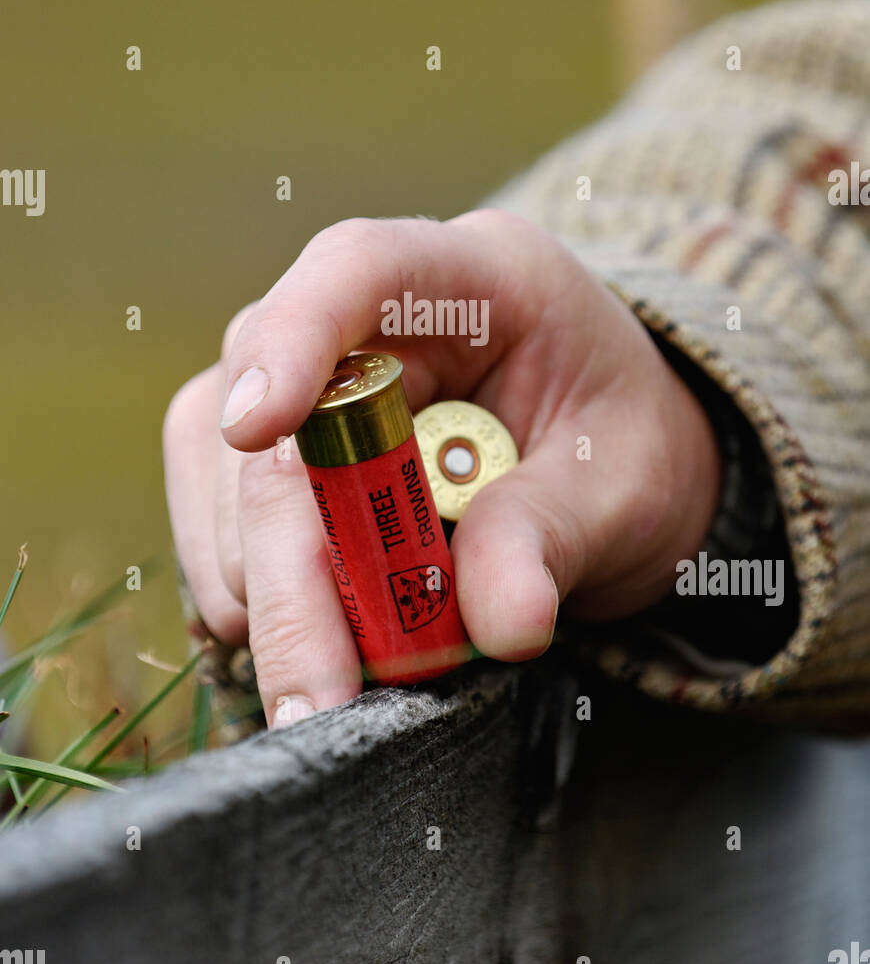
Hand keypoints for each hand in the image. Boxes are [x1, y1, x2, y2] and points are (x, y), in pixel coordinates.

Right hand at [163, 210, 721, 726]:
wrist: (609, 466)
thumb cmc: (620, 448)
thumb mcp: (621, 487)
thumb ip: (554, 538)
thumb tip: (502, 625)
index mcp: (474, 277)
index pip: (360, 267)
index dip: (296, 335)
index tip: (254, 429)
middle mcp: (367, 318)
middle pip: (279, 416)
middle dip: (288, 567)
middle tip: (314, 696)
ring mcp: (302, 385)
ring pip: (226, 481)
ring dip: (274, 599)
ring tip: (346, 687)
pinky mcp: (270, 456)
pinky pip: (219, 527)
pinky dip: (261, 604)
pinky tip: (322, 650)